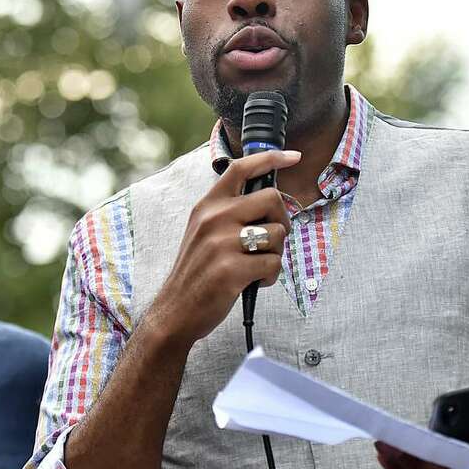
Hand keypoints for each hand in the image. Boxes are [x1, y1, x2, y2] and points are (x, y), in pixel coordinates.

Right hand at [141, 149, 299, 347]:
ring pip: (277, 234)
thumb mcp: (202, 232)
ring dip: (276, 254)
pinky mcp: (231, 270)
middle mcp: (213, 219)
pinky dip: (271, 277)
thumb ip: (228, 213)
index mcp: (207, 206)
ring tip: (258, 266)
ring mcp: (222, 243)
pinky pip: (273, 264)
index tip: (293, 157)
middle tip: (272, 240)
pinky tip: (255, 282)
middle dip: (282, 221)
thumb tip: (267, 202)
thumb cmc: (196, 272)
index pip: (240, 168)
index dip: (271, 158)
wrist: (175, 311)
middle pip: (272, 199)